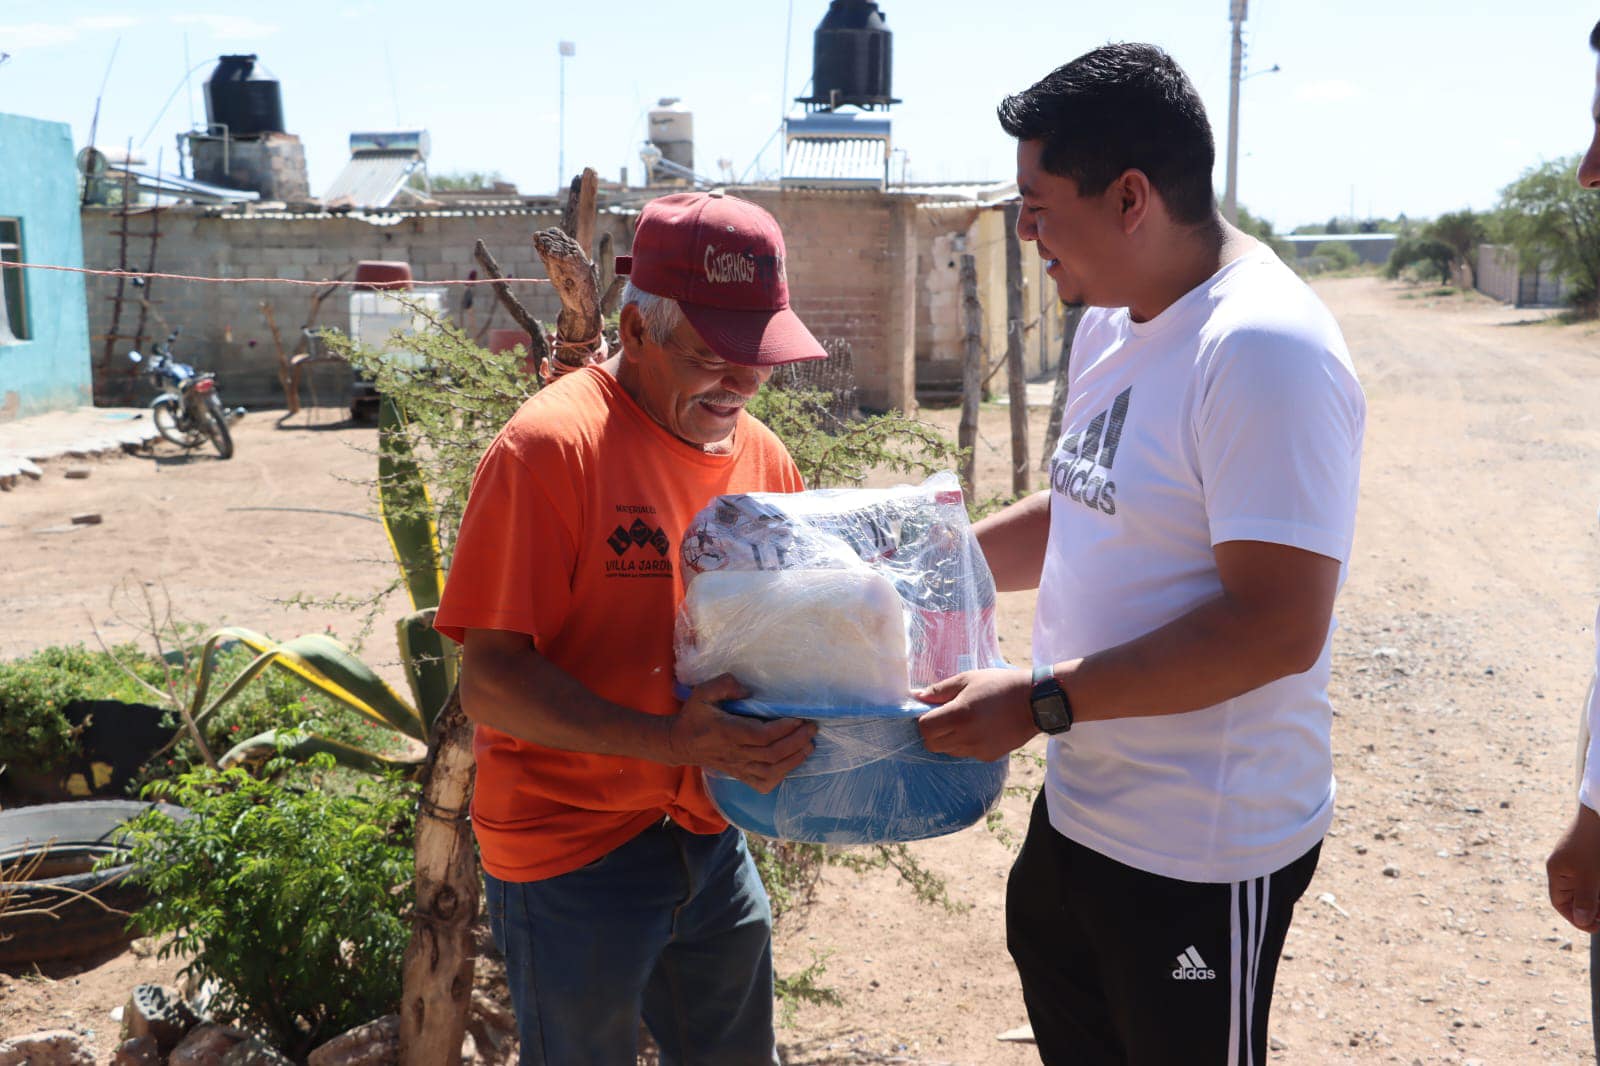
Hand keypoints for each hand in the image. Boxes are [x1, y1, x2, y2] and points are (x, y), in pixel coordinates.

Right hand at [667, 675, 816, 793]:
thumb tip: (748, 691)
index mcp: (728, 732)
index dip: (783, 729)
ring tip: (809, 745)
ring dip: (794, 759)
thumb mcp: (703, 692)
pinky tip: (792, 763)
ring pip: (771, 770)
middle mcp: (735, 753)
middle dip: (796, 741)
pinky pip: (763, 782)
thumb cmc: (695, 716)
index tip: (799, 718)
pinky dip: (781, 776)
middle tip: (812, 728)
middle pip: (772, 754)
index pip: (761, 736)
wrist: (679, 743)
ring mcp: (738, 767)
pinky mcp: (739, 775)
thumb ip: (725, 685)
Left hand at [915, 667, 1035, 761]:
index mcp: (958, 715)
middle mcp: (965, 737)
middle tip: (946, 717)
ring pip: (948, 751)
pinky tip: (980, 729)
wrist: (1035, 702)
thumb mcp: (967, 679)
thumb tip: (917, 697)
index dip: (924, 720)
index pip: (924, 728)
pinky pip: (967, 753)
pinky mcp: (988, 756)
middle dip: (933, 732)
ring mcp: (977, 750)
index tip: (932, 711)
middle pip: (932, 744)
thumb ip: (940, 690)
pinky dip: (966, 744)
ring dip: (949, 738)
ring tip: (966, 721)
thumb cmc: (999, 685)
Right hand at [1547, 803, 1599, 931]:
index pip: (1560, 903)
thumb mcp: (1591, 877)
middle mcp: (1563, 866)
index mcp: (1557, 872)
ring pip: (1584, 886)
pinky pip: (1590, 877)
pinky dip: (1596, 886)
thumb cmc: (1594, 845)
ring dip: (1595, 898)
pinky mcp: (1587, 853)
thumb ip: (1586, 900)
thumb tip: (1581, 922)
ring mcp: (1575, 858)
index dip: (1576, 918)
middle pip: (1572, 896)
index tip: (1596, 926)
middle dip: (1589, 910)